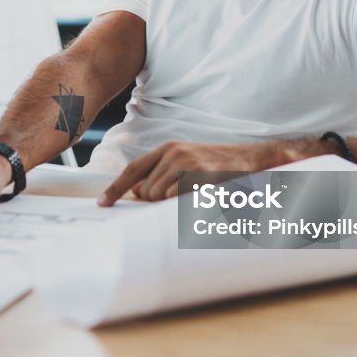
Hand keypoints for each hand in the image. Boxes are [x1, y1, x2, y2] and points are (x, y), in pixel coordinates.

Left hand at [97, 140, 326, 205]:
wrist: (255, 160)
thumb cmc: (219, 167)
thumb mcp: (186, 163)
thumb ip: (160, 175)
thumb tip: (135, 192)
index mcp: (168, 149)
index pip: (132, 170)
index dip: (115, 188)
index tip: (102, 203)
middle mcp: (175, 153)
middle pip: (144, 191)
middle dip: (153, 202)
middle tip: (179, 199)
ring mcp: (189, 164)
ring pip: (158, 198)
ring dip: (170, 206)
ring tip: (193, 198)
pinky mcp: (202, 178)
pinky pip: (177, 200)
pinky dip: (183, 207)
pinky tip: (199, 201)